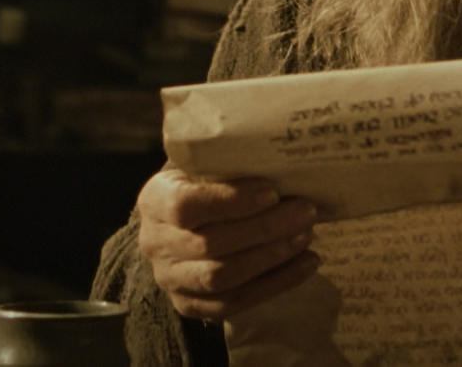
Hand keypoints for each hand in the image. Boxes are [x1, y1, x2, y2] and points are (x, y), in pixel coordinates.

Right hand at [136, 169, 320, 320]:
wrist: (176, 230)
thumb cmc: (199, 187)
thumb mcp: (202, 167)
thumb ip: (228, 162)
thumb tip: (283, 156)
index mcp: (155, 200)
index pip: (185, 206)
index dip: (230, 201)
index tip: (271, 192)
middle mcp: (156, 243)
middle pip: (210, 244)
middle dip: (264, 229)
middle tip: (305, 211)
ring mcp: (171, 279)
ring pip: (222, 277)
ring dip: (272, 257)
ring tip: (306, 235)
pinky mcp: (191, 305)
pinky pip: (235, 303)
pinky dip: (277, 283)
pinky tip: (307, 262)